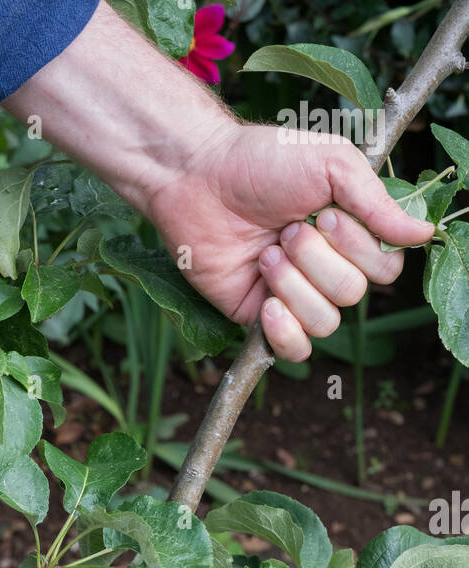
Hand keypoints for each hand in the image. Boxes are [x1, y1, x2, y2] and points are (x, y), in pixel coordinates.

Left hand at [145, 122, 434, 360]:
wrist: (199, 178)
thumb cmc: (264, 160)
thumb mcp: (333, 164)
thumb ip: (378, 204)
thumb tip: (426, 233)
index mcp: (350, 233)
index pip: (384, 268)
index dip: (359, 250)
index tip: (327, 215)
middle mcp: (325, 267)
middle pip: (352, 295)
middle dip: (318, 261)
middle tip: (286, 230)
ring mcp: (293, 294)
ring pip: (325, 322)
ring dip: (295, 286)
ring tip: (265, 255)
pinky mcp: (259, 317)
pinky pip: (294, 350)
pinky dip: (285, 332)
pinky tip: (268, 306)